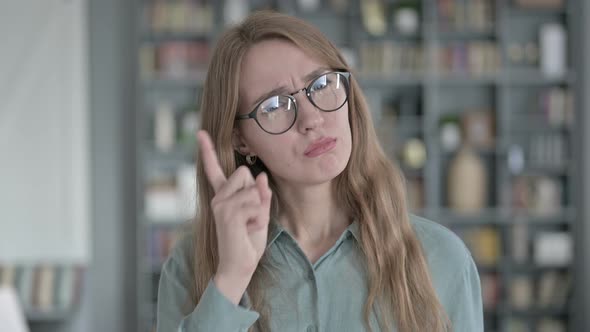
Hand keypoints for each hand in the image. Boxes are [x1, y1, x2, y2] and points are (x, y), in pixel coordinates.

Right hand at [197, 130, 271, 303]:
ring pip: (254, 190)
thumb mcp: (260, 213)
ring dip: (260, 210)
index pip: (214, 170)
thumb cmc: (249, 241)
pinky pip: (255, 203)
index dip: (208, 150)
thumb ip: (260, 194)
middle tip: (250, 217)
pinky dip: (259, 217)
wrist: (240, 266)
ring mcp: (221, 205)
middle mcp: (219, 197)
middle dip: (257, 193)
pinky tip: (247, 230)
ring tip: (249, 226)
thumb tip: (261, 176)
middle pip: (246, 174)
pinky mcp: (227, 213)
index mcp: (224, 196)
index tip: (201, 132)